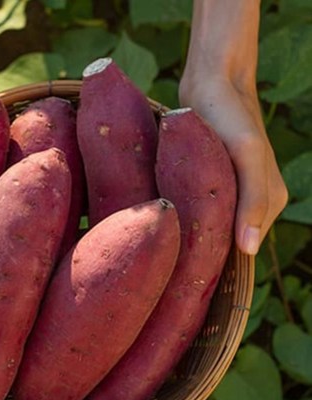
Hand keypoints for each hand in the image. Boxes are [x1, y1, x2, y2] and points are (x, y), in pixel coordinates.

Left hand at [179, 74, 287, 255]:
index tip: (188, 281)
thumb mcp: (246, 155)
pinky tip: (168, 226)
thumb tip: (249, 249)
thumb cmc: (230, 116)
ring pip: (213, 228)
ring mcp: (232, 192)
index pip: (245, 250)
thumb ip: (253, 199)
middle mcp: (252, 202)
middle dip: (203, 253)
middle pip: (228, 242)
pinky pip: (202, 211)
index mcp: (269, 202)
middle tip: (169, 267)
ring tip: (165, 248)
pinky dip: (187, 220)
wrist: (211, 83)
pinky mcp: (213, 183)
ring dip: (192, 237)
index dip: (219, 265)